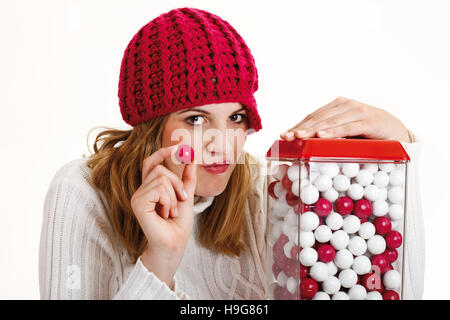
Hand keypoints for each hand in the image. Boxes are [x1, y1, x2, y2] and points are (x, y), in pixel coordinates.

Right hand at [130, 145, 196, 287]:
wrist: (175, 244)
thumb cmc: (178, 225)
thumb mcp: (185, 196)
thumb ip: (187, 178)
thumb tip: (192, 158)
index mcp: (150, 189)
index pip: (150, 163)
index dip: (162, 153)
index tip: (179, 148)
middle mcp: (140, 191)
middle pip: (160, 169)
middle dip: (177, 183)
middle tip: (181, 200)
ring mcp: (137, 197)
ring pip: (161, 178)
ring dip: (174, 196)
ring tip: (171, 211)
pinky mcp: (138, 203)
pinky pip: (159, 188)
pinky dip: (169, 200)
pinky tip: (166, 213)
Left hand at [280, 97, 410, 142]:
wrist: (397, 130)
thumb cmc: (367, 133)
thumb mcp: (345, 134)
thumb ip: (329, 136)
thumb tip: (304, 145)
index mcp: (337, 106)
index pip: (313, 116)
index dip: (298, 125)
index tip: (284, 135)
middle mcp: (345, 105)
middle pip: (318, 118)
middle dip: (301, 128)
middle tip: (287, 137)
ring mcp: (357, 111)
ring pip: (330, 121)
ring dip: (312, 130)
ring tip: (298, 136)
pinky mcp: (369, 121)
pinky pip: (347, 127)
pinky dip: (333, 131)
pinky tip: (321, 136)